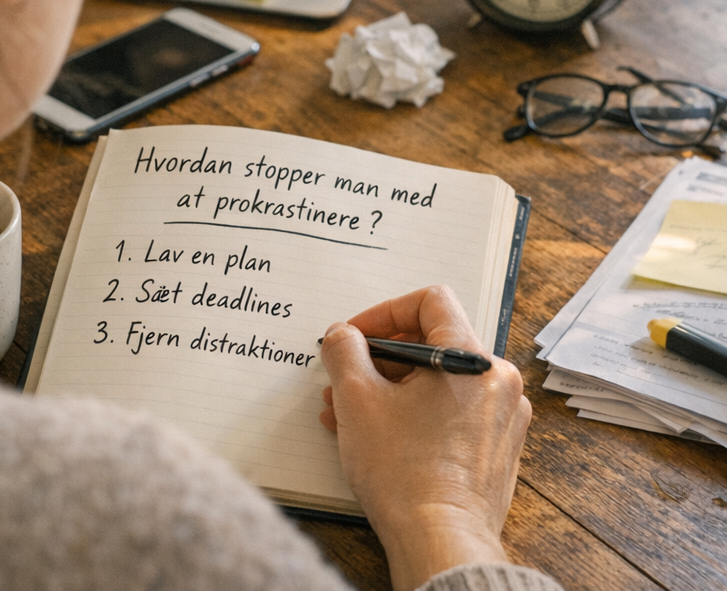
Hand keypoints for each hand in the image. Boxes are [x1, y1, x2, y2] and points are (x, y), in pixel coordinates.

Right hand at [319, 285, 530, 590]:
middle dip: (378, 359)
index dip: (385, 311)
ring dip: (389, 388)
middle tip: (343, 378)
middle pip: (431, 344)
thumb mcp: (356, 398)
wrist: (440, 543)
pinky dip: (414, 413)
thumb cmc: (404, 472)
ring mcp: (502, 417)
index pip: (431, 301)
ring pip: (437, 381)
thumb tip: (344, 335)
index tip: (356, 336)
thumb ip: (344, 349)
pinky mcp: (497, 449)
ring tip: (346, 414)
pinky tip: (376, 435)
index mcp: (471, 358)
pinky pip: (451, 411)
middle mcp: (496, 381)